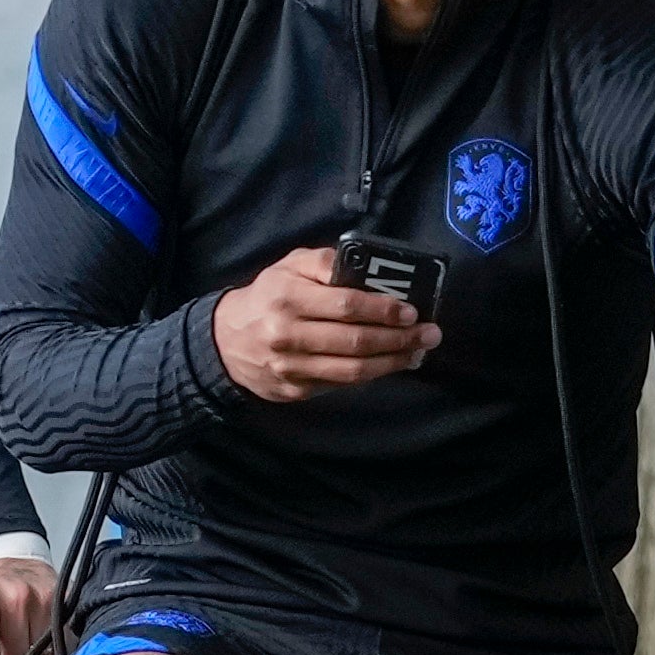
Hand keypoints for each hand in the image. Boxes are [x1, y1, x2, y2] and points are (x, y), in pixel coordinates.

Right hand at [210, 245, 440, 403]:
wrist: (224, 341)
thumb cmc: (266, 296)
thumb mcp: (288, 266)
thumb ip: (324, 263)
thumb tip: (366, 267)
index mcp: (286, 298)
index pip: (345, 305)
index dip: (383, 310)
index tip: (411, 311)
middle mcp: (287, 335)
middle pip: (355, 342)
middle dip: (399, 339)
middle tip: (430, 334)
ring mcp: (290, 368)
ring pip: (352, 370)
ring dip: (392, 362)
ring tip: (417, 353)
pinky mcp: (294, 391)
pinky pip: (341, 385)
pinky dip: (370, 376)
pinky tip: (388, 364)